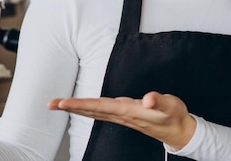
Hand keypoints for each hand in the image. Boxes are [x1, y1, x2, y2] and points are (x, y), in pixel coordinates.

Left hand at [47, 91, 196, 149]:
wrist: (180, 131)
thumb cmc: (174, 116)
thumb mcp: (170, 105)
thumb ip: (158, 101)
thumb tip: (146, 99)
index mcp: (128, 112)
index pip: (98, 107)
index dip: (80, 104)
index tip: (63, 103)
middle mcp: (121, 115)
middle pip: (90, 111)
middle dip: (70, 107)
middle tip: (50, 104)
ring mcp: (121, 116)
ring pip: (93, 112)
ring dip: (75, 108)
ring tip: (59, 104)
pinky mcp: (123, 114)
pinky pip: (99, 111)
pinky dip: (87, 108)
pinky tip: (81, 107)